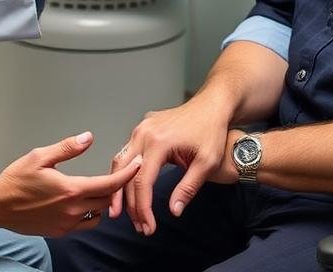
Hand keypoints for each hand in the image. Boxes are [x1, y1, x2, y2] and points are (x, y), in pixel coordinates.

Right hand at [0, 131, 142, 236]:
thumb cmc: (15, 180)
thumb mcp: (39, 156)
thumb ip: (67, 148)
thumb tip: (88, 138)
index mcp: (70, 189)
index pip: (108, 183)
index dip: (126, 174)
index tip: (137, 165)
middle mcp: (72, 209)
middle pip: (107, 200)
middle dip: (114, 187)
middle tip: (118, 175)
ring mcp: (66, 223)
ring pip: (98, 216)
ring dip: (103, 203)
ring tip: (100, 190)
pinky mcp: (60, 232)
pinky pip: (84, 226)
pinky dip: (89, 216)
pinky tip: (83, 205)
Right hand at [107, 94, 232, 235]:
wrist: (212, 105)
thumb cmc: (211, 131)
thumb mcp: (207, 163)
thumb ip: (188, 188)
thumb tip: (174, 211)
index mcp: (158, 142)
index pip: (141, 182)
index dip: (143, 208)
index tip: (148, 227)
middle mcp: (143, 133)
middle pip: (125, 174)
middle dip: (128, 204)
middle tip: (137, 225)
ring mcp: (141, 129)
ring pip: (120, 163)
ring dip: (121, 189)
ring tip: (126, 213)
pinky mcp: (142, 128)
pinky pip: (126, 153)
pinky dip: (125, 174)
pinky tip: (128, 190)